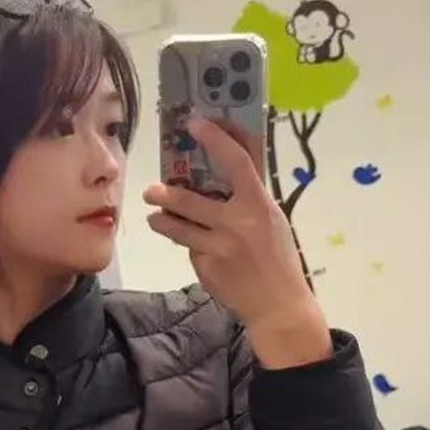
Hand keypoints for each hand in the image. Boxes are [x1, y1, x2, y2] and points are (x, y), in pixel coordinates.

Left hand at [142, 117, 330, 366]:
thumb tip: (226, 171)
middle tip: (150, 190)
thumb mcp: (271, 221)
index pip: (236, 162)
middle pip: (189, 199)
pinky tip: (199, 250)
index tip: (194, 123)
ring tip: (156, 217)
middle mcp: (236, 223)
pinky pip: (189, 249)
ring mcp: (218, 247)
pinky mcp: (205, 268)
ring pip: (177, 227)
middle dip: (164, 193)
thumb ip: (249, 198)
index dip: (215, 139)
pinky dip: (189, 246)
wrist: (278, 305)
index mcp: (259, 205)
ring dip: (161, 220)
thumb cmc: (277, 257)